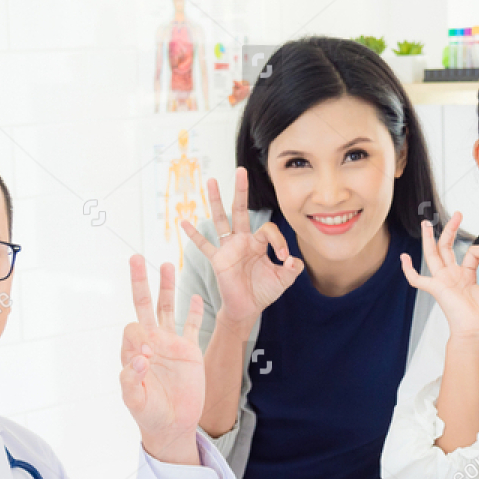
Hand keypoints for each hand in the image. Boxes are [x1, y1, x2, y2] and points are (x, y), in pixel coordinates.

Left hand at [120, 256, 204, 465]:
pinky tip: (196, 296)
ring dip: (166, 287)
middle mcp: (151, 342)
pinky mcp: (190, 351)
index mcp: (135, 352)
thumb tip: (141, 357)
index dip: (138, 337)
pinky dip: (195, 312)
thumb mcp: (135, 401)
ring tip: (166, 264)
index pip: (132, 330)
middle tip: (135, 258)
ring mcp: (171, 344)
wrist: (173, 426)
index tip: (148, 357)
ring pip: (167, 308)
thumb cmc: (149, 414)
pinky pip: (191, 326)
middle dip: (139, 282)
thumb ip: (131, 380)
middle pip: (144, 305)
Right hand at [181, 167, 302, 326]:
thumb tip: (295, 260)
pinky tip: (183, 221)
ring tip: (211, 180)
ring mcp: (228, 248)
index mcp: (258, 243)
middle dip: (241, 190)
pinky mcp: (218, 260)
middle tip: (241, 170)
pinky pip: (204, 245)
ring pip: (221, 220)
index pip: (268, 230)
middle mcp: (242, 240)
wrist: (247, 309)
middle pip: (240, 210)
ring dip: (216, 200)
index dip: (279, 241)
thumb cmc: (263, 292)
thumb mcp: (283, 280)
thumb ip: (293, 269)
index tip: (284, 258)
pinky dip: (193, 235)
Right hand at [400, 212, 478, 343]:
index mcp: (466, 275)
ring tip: (427, 223)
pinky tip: (404, 258)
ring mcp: (442, 280)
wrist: (476, 330)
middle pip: (446, 247)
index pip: (472, 253)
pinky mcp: (436, 288)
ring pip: (432, 255)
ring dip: (429, 239)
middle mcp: (452, 275)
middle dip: (450, 230)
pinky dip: (409, 270)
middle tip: (456, 214)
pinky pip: (417, 280)